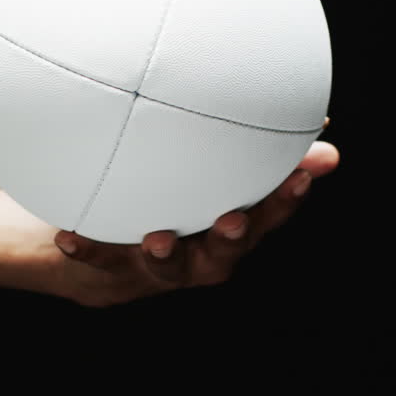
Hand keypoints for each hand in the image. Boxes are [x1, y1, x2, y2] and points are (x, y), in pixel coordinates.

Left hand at [45, 124, 339, 307]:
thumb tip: (325, 126)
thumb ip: (260, 155)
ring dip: (165, 255)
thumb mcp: (215, 178)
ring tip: (159, 239)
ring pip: (167, 268)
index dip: (285, 199)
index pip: (267, 216)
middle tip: (231, 220)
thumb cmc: (174, 201)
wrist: (105, 256)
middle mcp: (200, 256)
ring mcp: (158, 267)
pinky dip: (88, 249)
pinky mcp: (113, 266)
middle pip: (223, 254)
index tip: (301, 175)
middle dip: (230, 239)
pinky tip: (70, 236)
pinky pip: (100, 260)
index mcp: (230, 230)